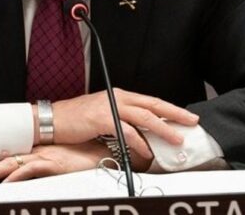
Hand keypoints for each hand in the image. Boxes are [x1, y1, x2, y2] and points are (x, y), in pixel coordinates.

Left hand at [0, 141, 106, 185]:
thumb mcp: (68, 163)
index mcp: (42, 151)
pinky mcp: (53, 164)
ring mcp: (45, 157)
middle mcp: (40, 152)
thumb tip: (45, 176)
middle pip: (7, 159)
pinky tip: (4, 185)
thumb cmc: (92, 156)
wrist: (108, 150)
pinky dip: (15, 178)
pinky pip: (29, 170)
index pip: (14, 157)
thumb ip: (55, 168)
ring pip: (12, 164)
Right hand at [52, 88, 198, 158]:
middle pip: (152, 105)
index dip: (169, 108)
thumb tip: (140, 134)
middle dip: (174, 113)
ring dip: (162, 128)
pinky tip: (147, 149)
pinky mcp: (102, 118)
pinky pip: (126, 130)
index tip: (184, 116)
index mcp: (119, 96)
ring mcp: (110, 107)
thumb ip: (121, 121)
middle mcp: (117, 98)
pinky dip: (139, 141)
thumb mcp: (102, 116)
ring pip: (144, 117)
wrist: (52, 119)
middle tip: (191, 121)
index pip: (149, 101)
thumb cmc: (75, 120)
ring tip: (175, 138)